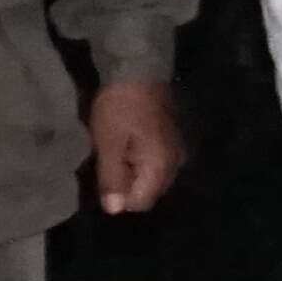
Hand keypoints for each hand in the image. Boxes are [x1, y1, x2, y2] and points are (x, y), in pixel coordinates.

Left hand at [83, 78, 184, 214]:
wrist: (139, 69)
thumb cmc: (119, 108)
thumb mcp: (108, 144)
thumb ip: (112, 179)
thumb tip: (114, 211)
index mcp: (160, 167)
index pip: (140, 203)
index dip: (118, 196)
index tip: (103, 174)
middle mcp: (175, 164)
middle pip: (149, 192)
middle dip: (127, 185)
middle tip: (108, 161)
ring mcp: (177, 151)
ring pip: (153, 178)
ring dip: (134, 172)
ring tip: (116, 150)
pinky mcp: (173, 139)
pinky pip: (157, 163)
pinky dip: (141, 160)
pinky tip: (129, 142)